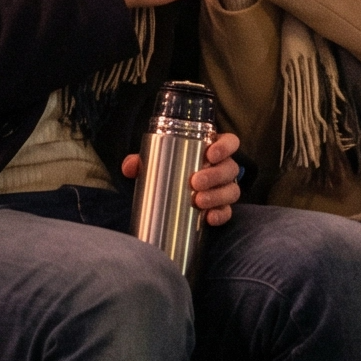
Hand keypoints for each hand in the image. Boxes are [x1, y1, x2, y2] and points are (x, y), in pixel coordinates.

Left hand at [122, 131, 244, 226]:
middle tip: (195, 182)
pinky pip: (227, 211)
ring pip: (232, 190)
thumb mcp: (156, 161)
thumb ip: (142, 160)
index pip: (230, 142)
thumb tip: (129, 167)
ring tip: (198, 201)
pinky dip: (220, 215)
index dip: (225, 146)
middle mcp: (223, 167)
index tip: (210, 154)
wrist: (173, 194)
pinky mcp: (223, 207)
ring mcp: (225, 188)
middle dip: (214, 175)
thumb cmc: (170, 169)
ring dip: (217, 195)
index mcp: (213, 148)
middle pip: (230, 168)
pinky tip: (209, 218)